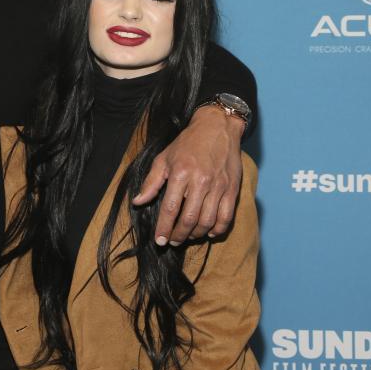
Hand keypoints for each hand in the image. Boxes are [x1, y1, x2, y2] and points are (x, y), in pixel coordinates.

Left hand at [133, 106, 244, 244]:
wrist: (217, 128)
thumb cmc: (187, 144)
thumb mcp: (163, 158)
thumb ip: (151, 182)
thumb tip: (137, 202)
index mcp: (180, 173)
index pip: (170, 208)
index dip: (164, 228)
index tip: (159, 240)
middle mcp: (200, 181)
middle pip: (189, 218)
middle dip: (179, 235)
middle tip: (172, 241)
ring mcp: (219, 186)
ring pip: (208, 221)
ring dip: (196, 234)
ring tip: (187, 237)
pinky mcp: (232, 189)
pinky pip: (227, 217)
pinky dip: (218, 229)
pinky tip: (209, 232)